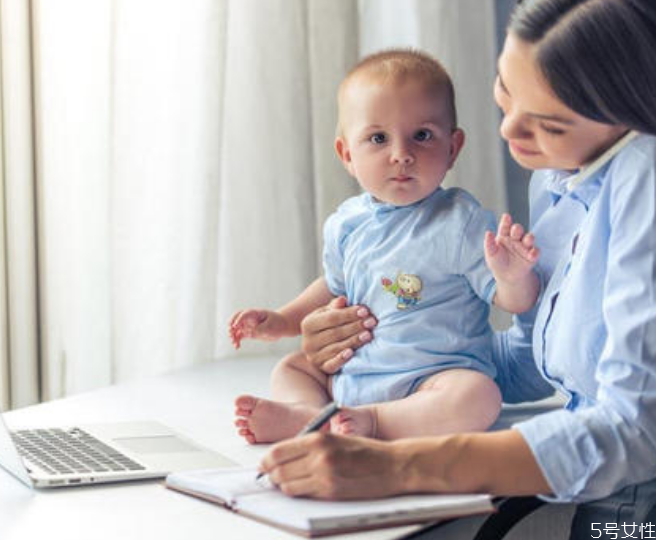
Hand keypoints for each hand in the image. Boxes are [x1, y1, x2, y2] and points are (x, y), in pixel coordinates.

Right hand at [228, 309, 289, 348]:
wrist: (282, 326)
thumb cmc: (278, 323)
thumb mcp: (271, 327)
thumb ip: (260, 329)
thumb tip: (249, 333)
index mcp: (256, 313)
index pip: (245, 314)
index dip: (239, 319)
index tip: (235, 326)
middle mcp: (250, 319)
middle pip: (236, 318)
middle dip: (231, 324)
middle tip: (231, 332)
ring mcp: (249, 325)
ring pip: (236, 329)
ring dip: (233, 335)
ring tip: (234, 342)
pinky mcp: (249, 333)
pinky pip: (240, 336)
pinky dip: (237, 341)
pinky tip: (237, 347)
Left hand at [259, 432, 403, 499]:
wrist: (393, 465)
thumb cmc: (365, 450)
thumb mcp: (335, 438)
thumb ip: (310, 444)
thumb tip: (283, 457)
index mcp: (318, 438)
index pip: (277, 452)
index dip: (266, 461)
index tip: (265, 465)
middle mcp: (319, 456)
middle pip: (278, 470)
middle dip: (271, 475)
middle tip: (272, 476)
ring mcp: (325, 476)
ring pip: (287, 486)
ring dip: (284, 486)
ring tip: (288, 482)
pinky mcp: (331, 492)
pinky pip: (304, 495)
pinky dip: (299, 493)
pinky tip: (304, 488)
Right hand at [300, 296, 376, 373]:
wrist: (320, 349)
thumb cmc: (328, 326)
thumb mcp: (328, 313)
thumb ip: (335, 307)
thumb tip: (343, 300)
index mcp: (308, 324)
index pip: (332, 317)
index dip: (349, 314)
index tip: (365, 310)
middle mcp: (308, 341)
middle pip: (336, 333)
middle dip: (356, 326)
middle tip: (372, 322)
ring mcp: (314, 356)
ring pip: (337, 347)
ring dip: (354, 341)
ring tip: (369, 335)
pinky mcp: (322, 368)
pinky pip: (332, 365)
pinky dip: (342, 359)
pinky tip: (352, 353)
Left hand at [484, 213, 538, 283]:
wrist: (506, 276)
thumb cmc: (497, 262)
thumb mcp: (490, 254)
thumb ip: (489, 244)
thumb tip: (488, 232)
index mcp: (504, 236)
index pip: (505, 227)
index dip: (506, 221)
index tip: (506, 216)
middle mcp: (515, 238)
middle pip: (518, 230)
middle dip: (518, 228)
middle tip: (516, 229)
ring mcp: (524, 246)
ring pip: (529, 238)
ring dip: (529, 238)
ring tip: (528, 239)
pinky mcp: (531, 255)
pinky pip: (535, 252)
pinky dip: (535, 252)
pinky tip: (532, 254)